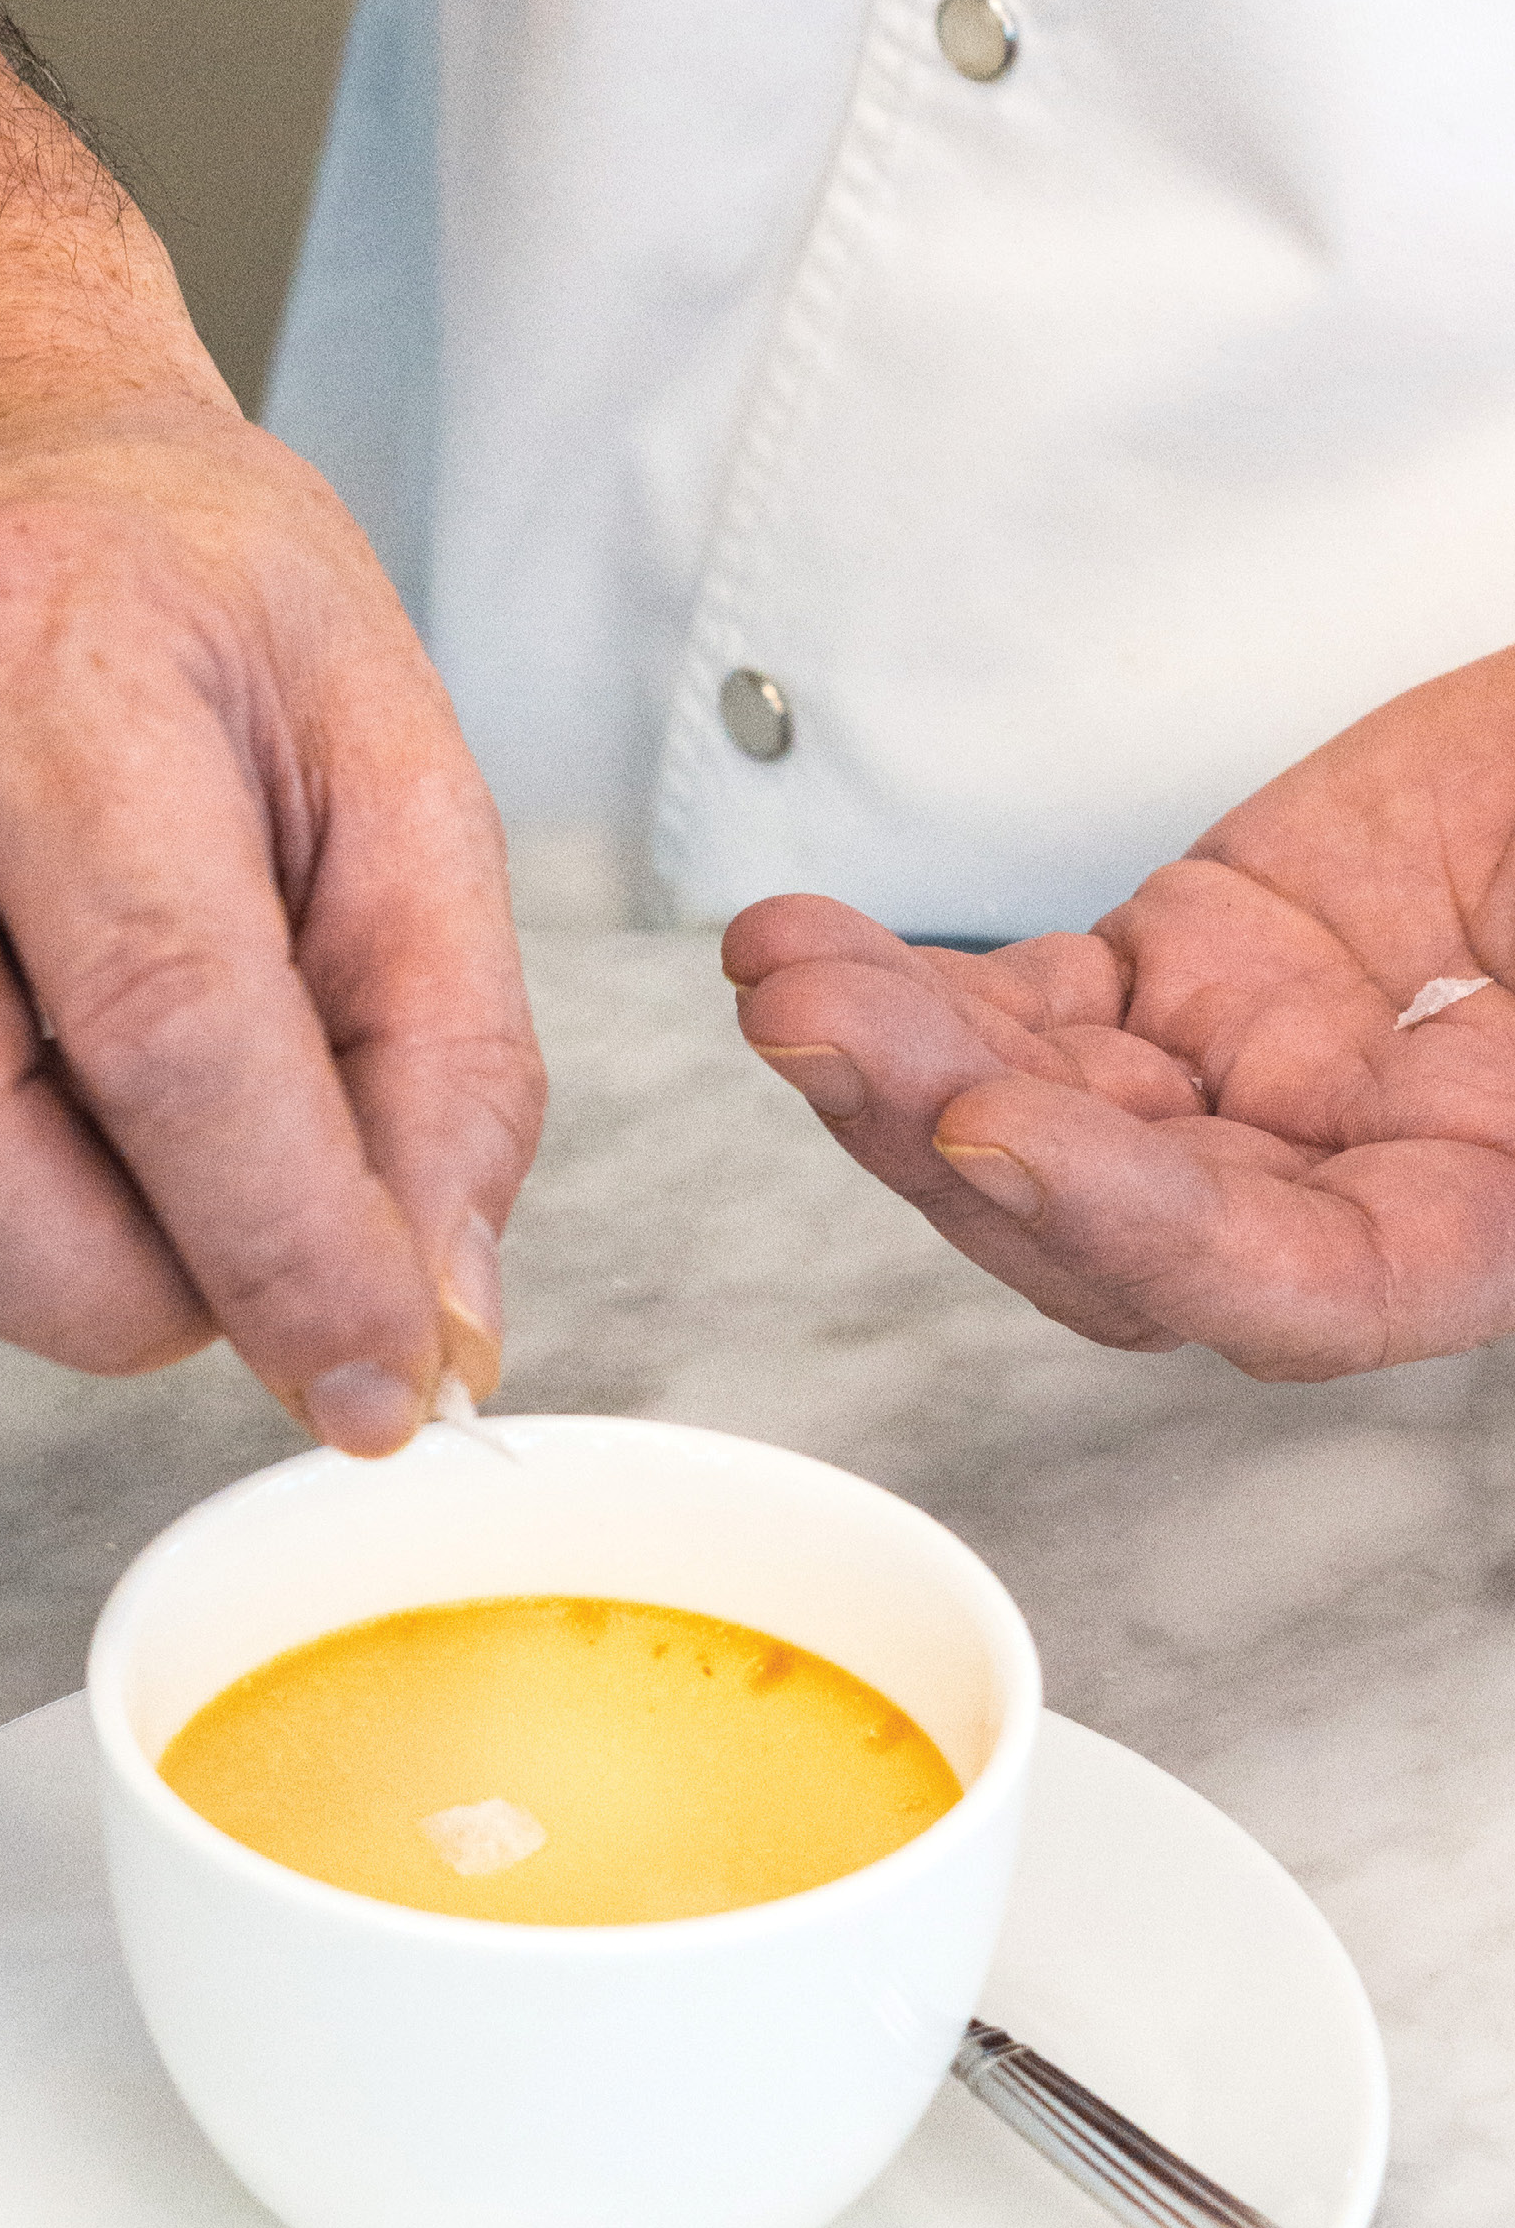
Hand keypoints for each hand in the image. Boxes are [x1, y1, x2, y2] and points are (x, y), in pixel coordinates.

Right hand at [0, 0, 541, 1455]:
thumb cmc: (177, 588)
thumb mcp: (386, 740)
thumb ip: (445, 1030)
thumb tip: (433, 1300)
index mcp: (40, 657)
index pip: (168, 1015)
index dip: (291, 1243)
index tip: (391, 1375)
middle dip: (142, 1287)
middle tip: (254, 1251)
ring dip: (35, 1280)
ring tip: (135, 1140)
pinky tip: (18, 1143)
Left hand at [725, 654, 1514, 1377]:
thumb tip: (1453, 1109)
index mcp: (1490, 1220)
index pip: (1296, 1283)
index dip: (1143, 1229)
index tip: (1006, 1131)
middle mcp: (1357, 1185)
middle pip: (1118, 1222)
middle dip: (950, 1135)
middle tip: (823, 1029)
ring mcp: (1260, 1084)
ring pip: (1047, 1112)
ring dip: (898, 1054)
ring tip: (783, 970)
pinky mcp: (1194, 977)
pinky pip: (1037, 1006)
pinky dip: (925, 980)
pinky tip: (813, 944)